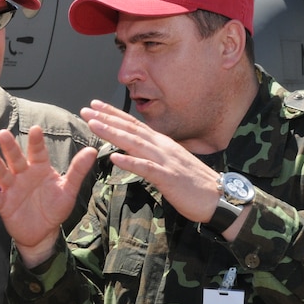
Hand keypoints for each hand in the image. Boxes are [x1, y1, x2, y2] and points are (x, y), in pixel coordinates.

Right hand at [0, 125, 96, 266]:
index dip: (36, 141)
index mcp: (39, 169)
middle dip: (10, 147)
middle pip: (15, 158)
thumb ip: (78, 170)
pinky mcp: (4, 204)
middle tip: (3, 133)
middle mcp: (23, 175)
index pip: (37, 152)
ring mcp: (12, 189)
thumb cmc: (55, 208)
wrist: (43, 233)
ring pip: (2, 174)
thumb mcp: (68, 190)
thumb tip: (92, 151)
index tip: (36, 129)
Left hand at [80, 100, 219, 223]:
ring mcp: (165, 161)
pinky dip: (130, 162)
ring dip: (113, 133)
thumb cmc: (194, 183)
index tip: (95, 106)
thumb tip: (140, 150)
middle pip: (130, 129)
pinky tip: (114, 158)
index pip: (134, 125)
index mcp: (162, 144)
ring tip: (93, 125)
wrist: (218, 197)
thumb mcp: (172, 163)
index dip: (114, 114)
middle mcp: (162, 147)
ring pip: (135, 143)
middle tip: (86, 109)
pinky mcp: (168, 177)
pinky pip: (146, 168)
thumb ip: (155, 155)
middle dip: (106, 118)